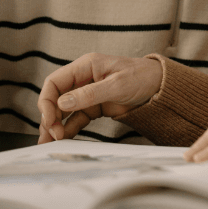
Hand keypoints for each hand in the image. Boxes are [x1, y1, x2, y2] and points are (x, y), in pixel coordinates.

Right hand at [37, 53, 161, 143]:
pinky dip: (69, 129)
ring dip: (56, 126)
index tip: (49, 120)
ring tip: (51, 142)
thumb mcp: (116, 85)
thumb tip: (62, 103)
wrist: (160, 85)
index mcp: (85, 66)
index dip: (46, 101)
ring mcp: (87, 93)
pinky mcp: (94, 107)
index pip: (54, 82)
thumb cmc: (142, 76)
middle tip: (52, 136)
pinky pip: (76, 119)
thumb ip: (89, 94)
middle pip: (56, 98)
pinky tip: (65, 140)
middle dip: (50, 117)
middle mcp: (83, 79)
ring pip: (63, 110)